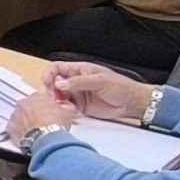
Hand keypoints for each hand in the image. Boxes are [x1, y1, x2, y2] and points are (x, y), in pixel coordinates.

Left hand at [7, 88, 75, 149]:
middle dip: (33, 114)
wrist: (46, 137)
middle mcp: (24, 103)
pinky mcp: (10, 127)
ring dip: (25, 122)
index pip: (40, 99)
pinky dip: (18, 132)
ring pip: (19, 117)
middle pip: (28, 107)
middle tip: (41, 123)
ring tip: (34, 131)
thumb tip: (66, 107)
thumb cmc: (56, 124)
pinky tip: (27, 137)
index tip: (48, 114)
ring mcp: (15, 115)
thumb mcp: (68, 112)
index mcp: (37, 96)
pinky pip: (13, 128)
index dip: (45, 107)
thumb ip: (65, 106)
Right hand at [41, 61, 155, 123]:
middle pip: (54, 84)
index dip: (49, 74)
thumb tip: (59, 83)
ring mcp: (77, 94)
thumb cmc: (120, 86)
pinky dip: (66, 111)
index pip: (57, 68)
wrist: (131, 103)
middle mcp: (76, 82)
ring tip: (66, 106)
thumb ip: (79, 82)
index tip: (48, 82)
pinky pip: (66, 108)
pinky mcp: (80, 107)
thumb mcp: (100, 81)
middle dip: (52, 91)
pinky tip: (74, 112)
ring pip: (58, 97)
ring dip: (58, 102)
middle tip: (55, 98)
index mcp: (80, 70)